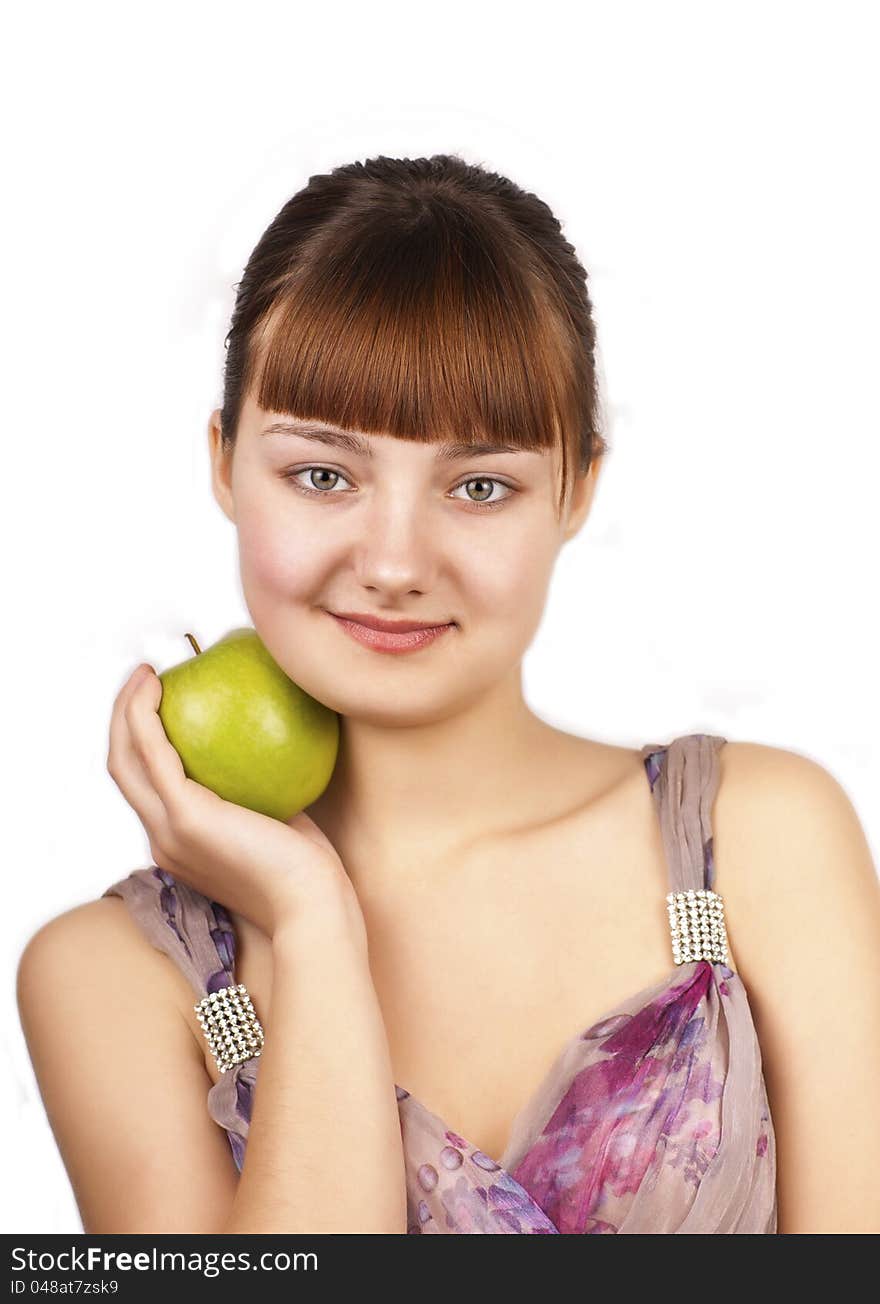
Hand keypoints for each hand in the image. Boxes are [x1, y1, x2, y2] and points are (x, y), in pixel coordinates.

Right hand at [107, 662, 353, 937]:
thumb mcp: (280, 821)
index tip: (161, 703)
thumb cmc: (311, 869)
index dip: (142, 743)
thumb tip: (273, 741)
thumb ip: (264, 791)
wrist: (313, 906)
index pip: (146, 788)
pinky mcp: (185, 817)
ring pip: (125, 759)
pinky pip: (154, 753)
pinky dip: (145, 716)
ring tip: (145, 673)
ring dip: (125, 710)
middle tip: (144, 677)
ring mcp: (167, 831)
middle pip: (122, 768)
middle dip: (122, 718)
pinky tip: (161, 684)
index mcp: (178, 843)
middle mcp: (162, 838)